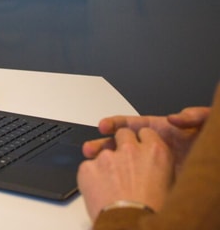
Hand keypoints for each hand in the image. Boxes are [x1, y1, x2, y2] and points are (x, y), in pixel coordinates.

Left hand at [77, 127, 174, 220]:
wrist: (130, 226)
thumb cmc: (152, 213)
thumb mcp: (170, 187)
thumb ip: (159, 169)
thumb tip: (153, 169)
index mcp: (156, 152)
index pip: (146, 132)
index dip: (142, 141)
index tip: (140, 147)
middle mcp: (131, 149)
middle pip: (123, 134)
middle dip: (122, 144)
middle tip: (124, 162)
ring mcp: (107, 156)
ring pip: (103, 150)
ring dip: (106, 162)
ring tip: (111, 183)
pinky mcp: (88, 166)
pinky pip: (88, 166)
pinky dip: (92, 175)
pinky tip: (100, 190)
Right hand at [82, 105, 208, 174]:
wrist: (218, 170)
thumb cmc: (213, 144)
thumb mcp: (205, 123)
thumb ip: (193, 116)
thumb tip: (175, 117)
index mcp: (160, 131)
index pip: (131, 124)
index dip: (115, 124)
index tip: (104, 126)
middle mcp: (153, 147)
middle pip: (122, 143)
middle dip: (104, 145)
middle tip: (91, 149)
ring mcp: (154, 164)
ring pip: (126, 162)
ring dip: (109, 163)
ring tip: (95, 165)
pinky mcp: (160, 180)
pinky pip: (139, 178)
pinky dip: (125, 178)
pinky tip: (116, 181)